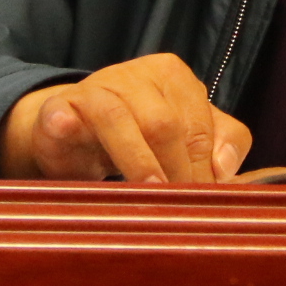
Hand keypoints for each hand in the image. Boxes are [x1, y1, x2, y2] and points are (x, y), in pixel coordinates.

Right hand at [0, 53, 251, 183]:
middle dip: (176, 170)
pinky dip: (66, 126)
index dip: (205, 169)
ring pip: (118, 120)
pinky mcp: (58, 107)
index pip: (199, 126)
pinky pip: (63, 115)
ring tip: (149, 192)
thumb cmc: (140, 133)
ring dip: (136, 161)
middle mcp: (136, 75)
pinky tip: (67, 133)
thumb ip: (220, 143)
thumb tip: (227, 172)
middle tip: (180, 210)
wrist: (75, 127)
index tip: (205, 203)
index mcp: (174, 77)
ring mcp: (94, 89)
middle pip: (164, 124)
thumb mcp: (187, 132)